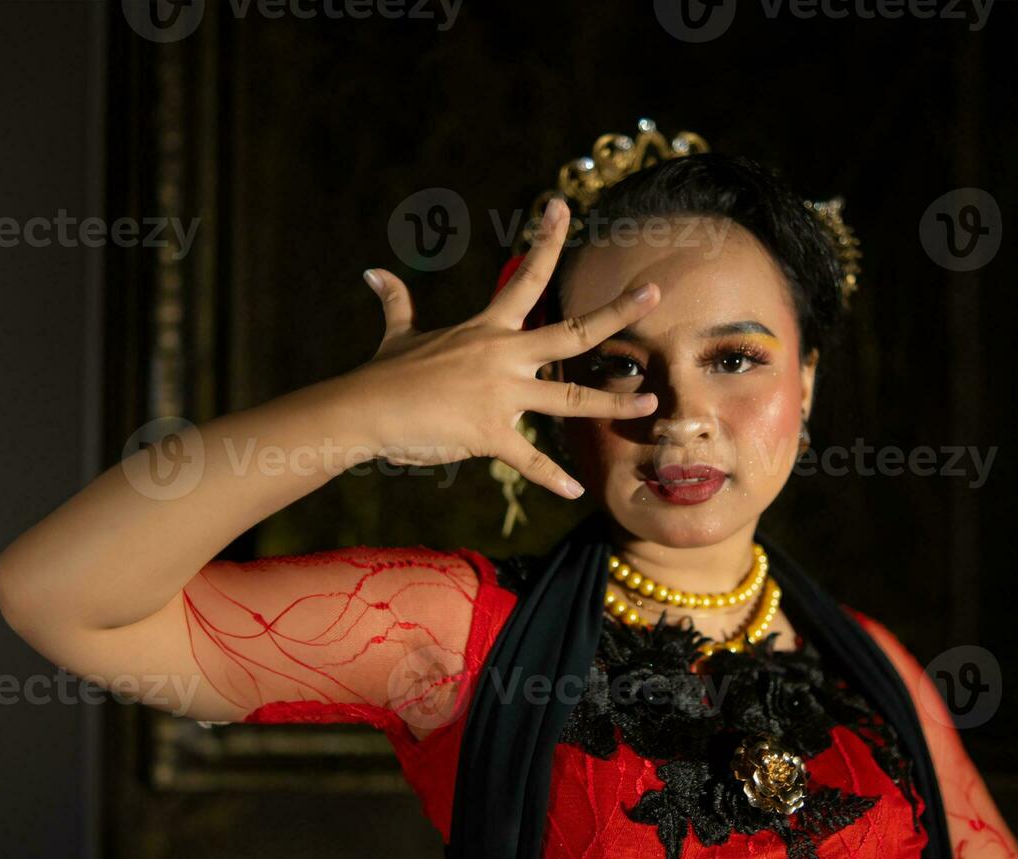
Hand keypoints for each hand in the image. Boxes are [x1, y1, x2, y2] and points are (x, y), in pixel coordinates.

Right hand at [349, 199, 659, 497]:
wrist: (363, 410)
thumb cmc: (383, 375)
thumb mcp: (398, 334)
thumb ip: (396, 303)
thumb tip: (372, 273)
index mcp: (488, 329)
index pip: (525, 277)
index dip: (545, 240)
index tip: (562, 207)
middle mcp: (503, 356)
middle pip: (573, 331)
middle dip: (617, 312)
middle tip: (654, 292)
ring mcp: (501, 395)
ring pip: (571, 398)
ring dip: (613, 402)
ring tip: (651, 403)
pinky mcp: (490, 434)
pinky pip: (530, 459)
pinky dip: (552, 479)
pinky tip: (576, 491)